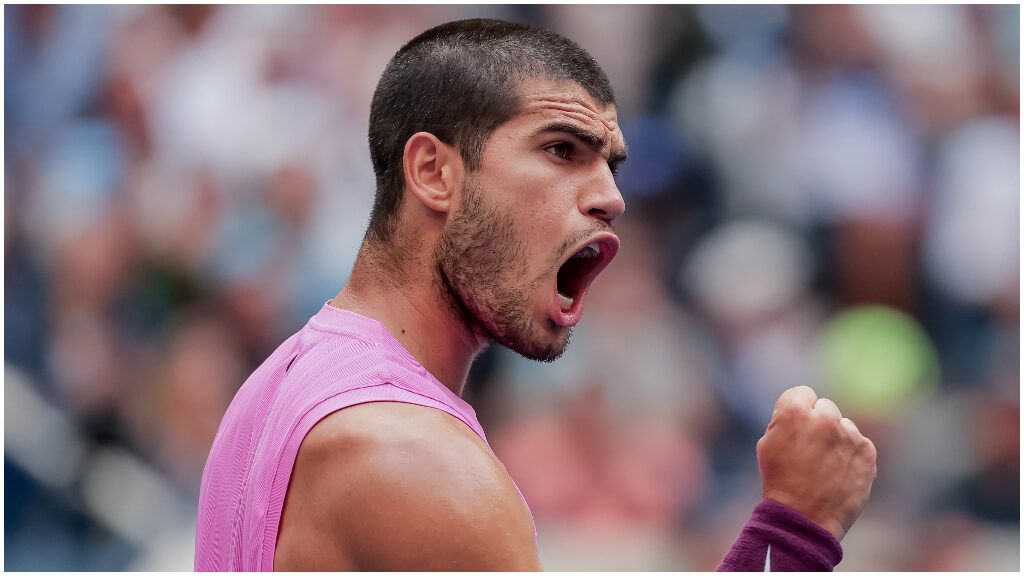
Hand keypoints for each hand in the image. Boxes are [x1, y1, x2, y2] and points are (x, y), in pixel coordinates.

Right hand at [757, 385, 876, 541]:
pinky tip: (838, 472)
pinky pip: (858, 443)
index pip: (802, 393)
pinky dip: (850, 454)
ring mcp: (850, 435)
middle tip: (809, 448)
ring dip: (836, 438)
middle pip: (825, 407)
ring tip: (824, 465)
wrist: (803, 518)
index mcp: (795, 411)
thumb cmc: (780, 480)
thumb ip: (785, 420)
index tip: (795, 428)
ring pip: (844, 426)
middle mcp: (825, 417)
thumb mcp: (767, 443)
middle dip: (818, 422)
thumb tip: (804, 411)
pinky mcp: (867, 452)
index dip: (797, 411)